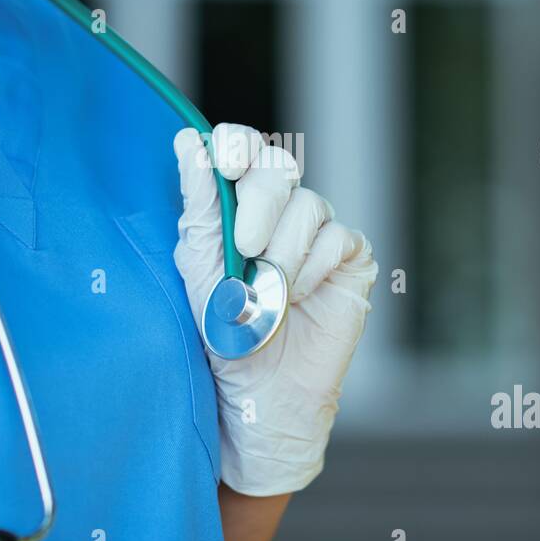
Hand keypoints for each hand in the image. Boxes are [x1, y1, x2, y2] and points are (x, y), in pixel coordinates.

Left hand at [173, 123, 377, 495]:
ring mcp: (318, 233)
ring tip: (267, 296)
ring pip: (310, 204)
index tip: (224, 164)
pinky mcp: (352, 259)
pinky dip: (312, 269)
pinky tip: (298, 300)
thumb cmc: (223, 337)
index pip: (242, 147)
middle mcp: (279, 211)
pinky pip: (338, 238)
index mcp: (236, 205)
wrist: (259, 397)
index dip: (237, 144)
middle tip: (245, 249)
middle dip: (258, 206)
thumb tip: (187, 143)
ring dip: (283, 253)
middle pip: (277, 169)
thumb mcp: (200, 271)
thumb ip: (200, 209)